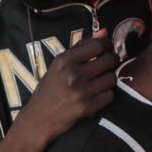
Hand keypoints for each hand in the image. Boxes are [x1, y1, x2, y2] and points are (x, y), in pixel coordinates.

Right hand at [13, 32, 118, 146]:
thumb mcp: (59, 66)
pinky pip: (110, 95)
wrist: (38, 119)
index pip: (97, 45)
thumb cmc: (49, 90)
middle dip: (112, 61)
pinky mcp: (87, 107)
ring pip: (112, 78)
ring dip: (110, 79)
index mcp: (64, 61)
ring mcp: (81, 91)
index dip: (107, 45)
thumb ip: (81, 48)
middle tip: (108, 65)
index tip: (108, 48)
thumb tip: (104, 31)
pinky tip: (98, 95)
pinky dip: (107, 95)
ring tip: (101, 81)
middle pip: (109, 60)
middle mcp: (73, 74)